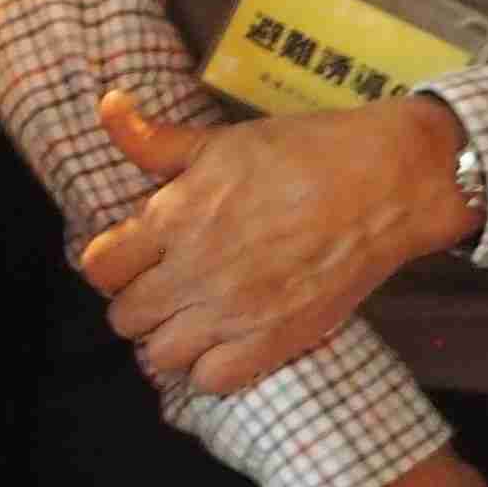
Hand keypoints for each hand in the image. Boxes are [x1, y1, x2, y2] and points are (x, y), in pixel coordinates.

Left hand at [77, 88, 477, 396]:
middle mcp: (194, 270)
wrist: (388, 181)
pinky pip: (212, 380)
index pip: (99, 268)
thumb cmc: (303, 153)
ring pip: (160, 356)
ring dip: (170, 340)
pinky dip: (211, 368)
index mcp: (173, 219)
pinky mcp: (276, 339)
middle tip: (168, 291)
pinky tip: (225, 342)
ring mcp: (234, 311)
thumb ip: (154, 141)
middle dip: (140, 303)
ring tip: (193, 319)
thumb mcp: (219, 140)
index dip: (112, 265)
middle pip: (125, 317)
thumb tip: (107, 106)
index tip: (135, 261)